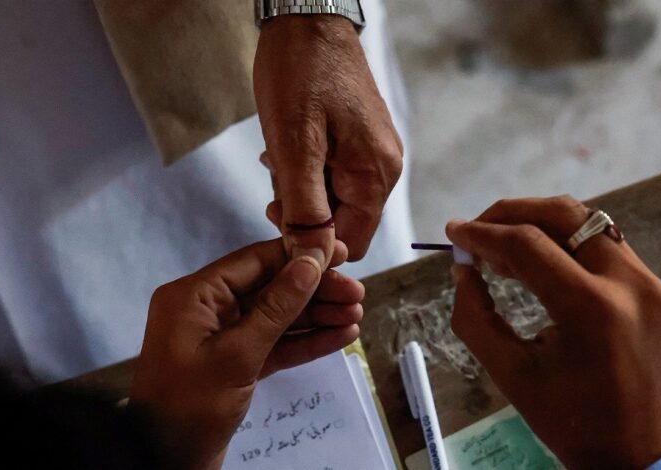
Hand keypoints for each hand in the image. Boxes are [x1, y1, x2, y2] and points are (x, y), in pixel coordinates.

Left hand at [130, 239, 362, 469]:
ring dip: (316, 316)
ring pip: (277, 317)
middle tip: (357, 293)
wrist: (166, 462)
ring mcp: (222, 337)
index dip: (299, 256)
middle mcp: (208, 309)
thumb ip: (276, 308)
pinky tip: (339, 337)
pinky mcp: (236, 363)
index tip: (340, 255)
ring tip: (356, 315)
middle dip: (314, 291)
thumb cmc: (191, 406)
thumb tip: (309, 264)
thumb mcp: (237, 355)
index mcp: (195, 296)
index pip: (254, 262)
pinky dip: (304, 341)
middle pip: (270, 288)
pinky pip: (274, 344)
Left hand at [254, 15, 402, 268]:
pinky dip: (307, 172)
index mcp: (375, 174)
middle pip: (343, 223)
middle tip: (276, 179)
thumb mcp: (293, 145)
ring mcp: (374, 155)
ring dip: (301, 191)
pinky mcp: (360, 143)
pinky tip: (289, 149)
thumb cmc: (300, 73)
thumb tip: (312, 256)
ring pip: (335, 201)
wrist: (308, 20)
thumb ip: (304, 206)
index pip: (350, 243)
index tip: (280, 216)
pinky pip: (334, 177)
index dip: (313, 243)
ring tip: (280, 157)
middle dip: (304, 212)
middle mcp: (383, 170)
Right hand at [446, 196, 660, 468]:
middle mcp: (629, 284)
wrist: (640, 456)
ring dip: (539, 225)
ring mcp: (650, 284)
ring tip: (502, 248)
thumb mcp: (510, 373)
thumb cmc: (570, 422)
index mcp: (591, 309)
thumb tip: (461, 270)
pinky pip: (605, 247)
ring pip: (588, 223)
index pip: (526, 245)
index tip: (452, 234)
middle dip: (510, 213)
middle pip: (563, 214)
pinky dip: (566, 244)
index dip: (481, 234)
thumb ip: (475, 316)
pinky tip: (540, 262)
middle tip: (476, 229)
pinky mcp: (657, 290)